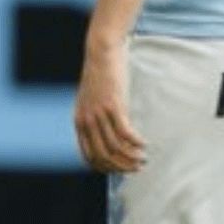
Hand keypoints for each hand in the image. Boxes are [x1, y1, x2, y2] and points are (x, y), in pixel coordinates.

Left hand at [75, 31, 142, 171]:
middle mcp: (87, 121)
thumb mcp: (91, 101)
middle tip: (137, 168)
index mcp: (80, 122)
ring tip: (143, 158)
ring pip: (115, 147)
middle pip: (104, 156)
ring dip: (131, 157)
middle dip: (121, 167)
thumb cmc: (99, 76)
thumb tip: (106, 134)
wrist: (101, 52)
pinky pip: (125, 133)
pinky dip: (136, 143)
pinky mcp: (113, 105)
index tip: (120, 170)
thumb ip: (94, 118)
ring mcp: (99, 114)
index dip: (105, 168)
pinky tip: (144, 144)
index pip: (89, 156)